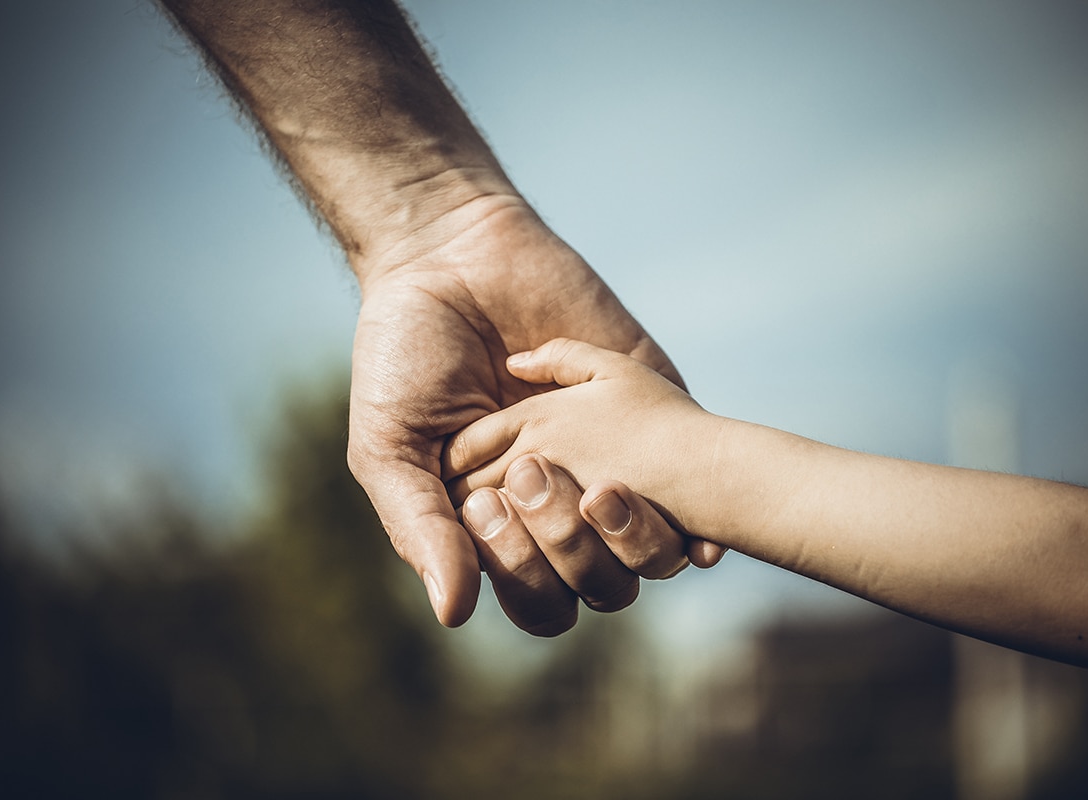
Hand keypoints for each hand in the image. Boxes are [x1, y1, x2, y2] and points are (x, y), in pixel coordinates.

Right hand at [347, 204, 707, 626]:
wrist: (453, 256)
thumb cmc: (408, 356)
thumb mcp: (391, 444)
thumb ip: (420, 527)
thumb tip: (454, 615)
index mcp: (503, 529)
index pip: (538, 600)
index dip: (524, 576)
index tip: (487, 505)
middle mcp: (564, 508)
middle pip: (600, 586)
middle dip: (570, 548)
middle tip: (532, 472)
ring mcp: (615, 463)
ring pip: (651, 552)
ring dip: (630, 536)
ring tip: (600, 484)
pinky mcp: (657, 412)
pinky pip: (696, 485)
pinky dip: (696, 512)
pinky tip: (687, 509)